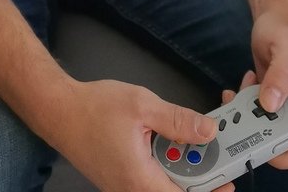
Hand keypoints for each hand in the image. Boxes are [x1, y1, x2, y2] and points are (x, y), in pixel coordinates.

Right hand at [50, 79, 236, 191]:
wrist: (58, 110)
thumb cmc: (93, 108)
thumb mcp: (142, 105)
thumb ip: (178, 120)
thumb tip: (208, 130)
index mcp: (140, 180)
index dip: (210, 190)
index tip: (228, 178)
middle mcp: (133, 190)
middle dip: (199, 175)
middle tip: (213, 151)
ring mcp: (125, 186)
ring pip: (164, 186)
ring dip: (182, 168)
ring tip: (192, 142)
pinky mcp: (121, 178)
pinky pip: (151, 179)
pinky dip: (166, 164)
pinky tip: (168, 141)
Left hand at [250, 9, 287, 169]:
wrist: (276, 15)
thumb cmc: (284, 28)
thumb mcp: (284, 47)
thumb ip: (280, 74)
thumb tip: (271, 105)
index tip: (263, 144)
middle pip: (283, 142)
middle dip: (258, 134)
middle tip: (240, 116)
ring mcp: (283, 102)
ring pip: (266, 128)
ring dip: (247, 118)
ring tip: (237, 96)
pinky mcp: (269, 95)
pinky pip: (256, 111)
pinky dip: (244, 104)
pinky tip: (242, 84)